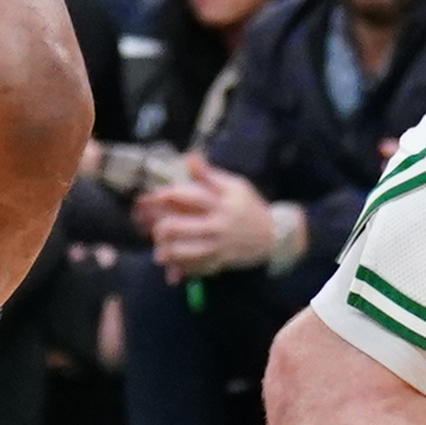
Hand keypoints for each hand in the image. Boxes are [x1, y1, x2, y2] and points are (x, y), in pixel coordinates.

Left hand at [136, 156, 274, 275]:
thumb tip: (188, 156)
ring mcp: (217, 246)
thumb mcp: (234, 185)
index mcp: (221, 202)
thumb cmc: (249, 207)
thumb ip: (208, 174)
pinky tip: (171, 263)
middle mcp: (218, 224)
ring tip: (160, 245)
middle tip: (152, 224)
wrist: (273, 236)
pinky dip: (179, 267)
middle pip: (178, 226)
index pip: (190, 196)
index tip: (155, 195)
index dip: (167, 194)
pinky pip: (192, 268)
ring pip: (182, 251)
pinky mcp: (218, 263)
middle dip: (159, 225)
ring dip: (165, 249)